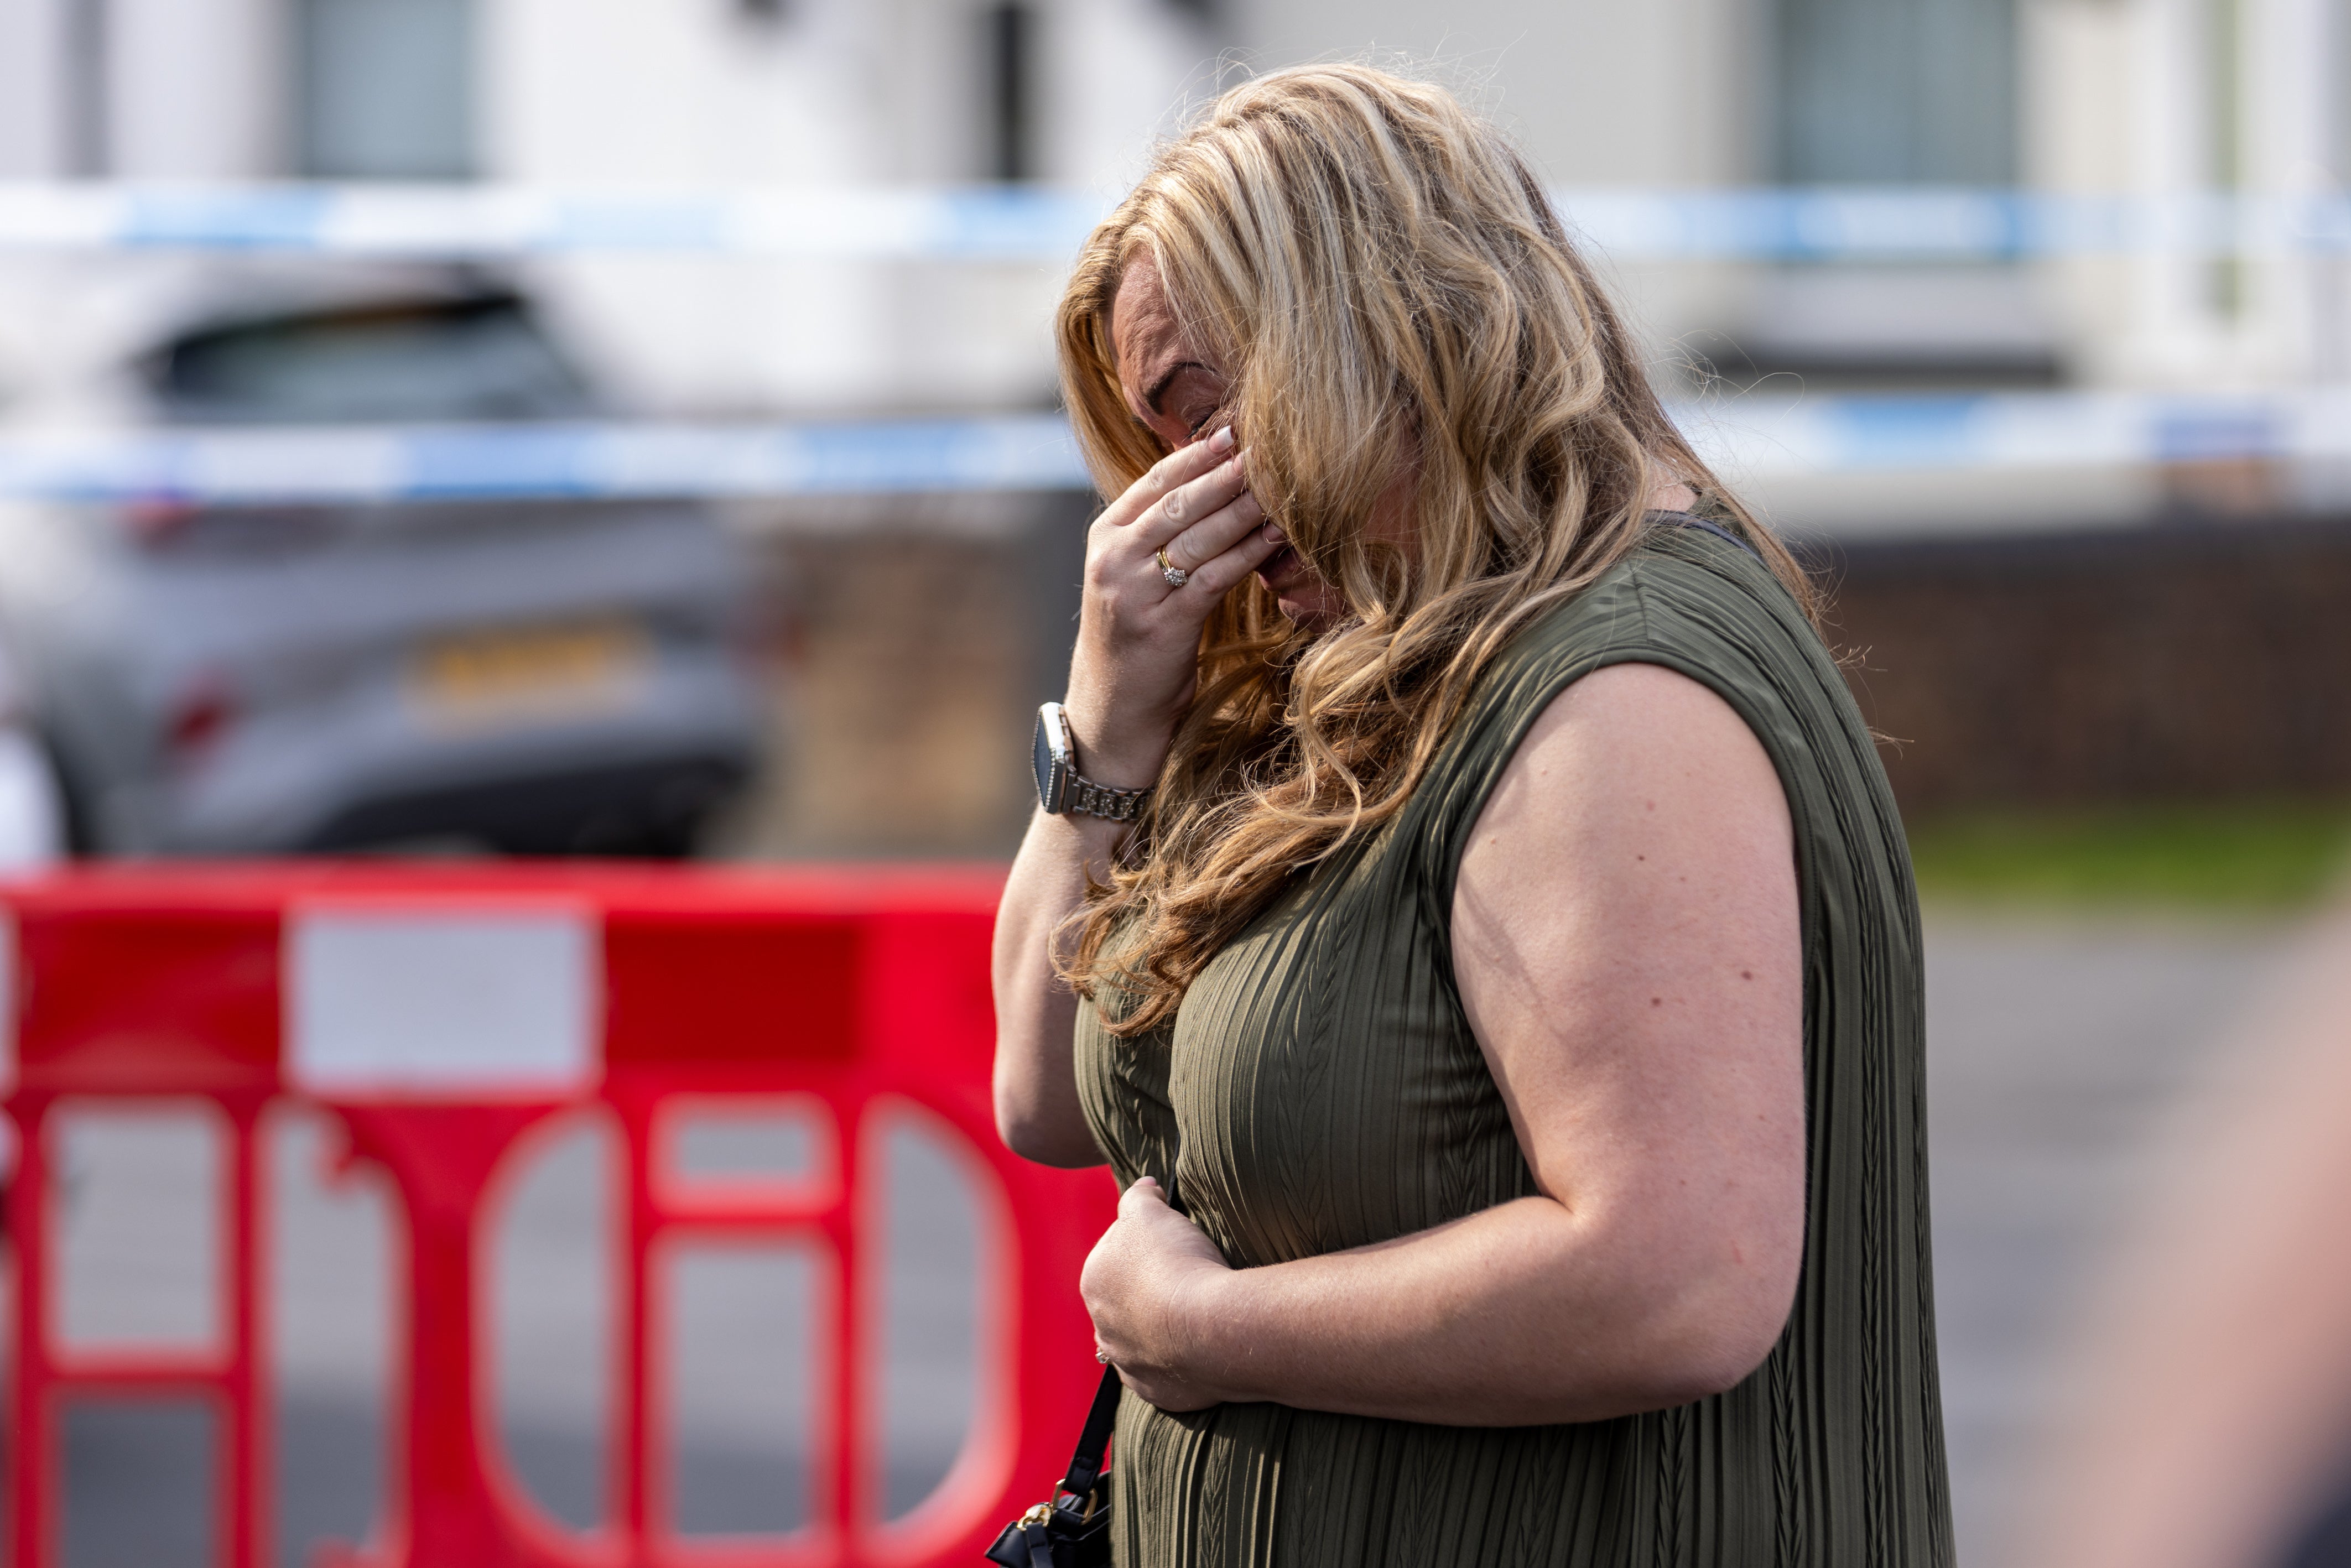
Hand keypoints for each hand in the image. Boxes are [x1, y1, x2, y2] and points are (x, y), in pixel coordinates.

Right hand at [1063, 427, 1283, 787]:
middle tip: (1269, 445)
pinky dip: (1249, 552)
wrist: (1112, 712)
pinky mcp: (1163, 624)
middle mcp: (1113, 558)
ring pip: (1199, 534)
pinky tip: (1277, 534)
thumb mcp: (1132, 577)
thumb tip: (1216, 484)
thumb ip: (1160, 534)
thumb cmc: (1133, 640)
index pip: (1156, 482)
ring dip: (1245, 506)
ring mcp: (1134, 591)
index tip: (1238, 430)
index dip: (1199, 453)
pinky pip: (1214, 576)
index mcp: (1105, 538)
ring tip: (1282, 482)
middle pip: (1180, 501)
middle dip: (1228, 472)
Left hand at [1080, 1177, 1233, 1411]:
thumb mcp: (1151, 1211)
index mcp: (1094, 1280)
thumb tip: (1144, 1187)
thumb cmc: (1177, 1262)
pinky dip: (1178, 1360)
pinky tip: (1198, 1346)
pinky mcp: (1155, 1390)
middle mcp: (1102, 1326)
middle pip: (1126, 1299)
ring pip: (1141, 1338)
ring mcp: (1128, 1363)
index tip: (1176, 1245)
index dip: (1148, 1245)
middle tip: (1188, 1278)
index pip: (1115, 1253)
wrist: (1208, 1327)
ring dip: (1161, 1328)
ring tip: (1194, 1315)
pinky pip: (1164, 1372)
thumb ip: (1140, 1196)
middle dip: (1151, 1289)